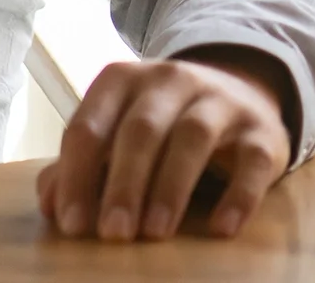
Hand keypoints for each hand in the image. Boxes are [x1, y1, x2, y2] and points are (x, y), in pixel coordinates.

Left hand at [36, 53, 291, 242]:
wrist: (239, 90)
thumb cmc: (163, 122)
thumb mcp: (117, 132)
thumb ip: (81, 164)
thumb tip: (52, 204)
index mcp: (123, 80)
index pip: (90, 126)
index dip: (77, 176)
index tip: (73, 225)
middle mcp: (171, 80)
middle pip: (141, 129)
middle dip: (124, 183)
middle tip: (114, 234)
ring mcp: (221, 100)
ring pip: (193, 136)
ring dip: (171, 187)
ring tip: (155, 233)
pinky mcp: (262, 129)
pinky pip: (253, 159)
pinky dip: (238, 195)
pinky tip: (221, 228)